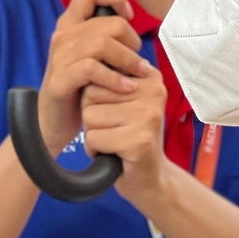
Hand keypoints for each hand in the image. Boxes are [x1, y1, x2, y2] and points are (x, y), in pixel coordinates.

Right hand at [38, 0, 150, 154]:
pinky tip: (125, 88)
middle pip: (108, 23)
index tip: (128, 15)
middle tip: (137, 62)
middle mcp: (63, 36)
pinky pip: (92, 69)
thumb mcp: (93, 58)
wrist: (53, 123)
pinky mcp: (60, 79)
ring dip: (127, 60)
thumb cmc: (79, 90)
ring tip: (137, 75)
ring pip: (102, 43)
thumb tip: (128, 15)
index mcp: (71, 25)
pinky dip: (114, 78)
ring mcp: (59, 57)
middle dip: (131, 41)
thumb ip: (106, 38)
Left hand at [81, 68, 168, 206]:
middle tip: (114, 130)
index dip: (94, 99)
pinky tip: (113, 154)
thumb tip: (84, 59)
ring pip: (89, 116)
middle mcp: (153, 91)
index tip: (115, 112)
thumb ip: (108, 80)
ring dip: (93, 134)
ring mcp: (148, 115)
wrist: (149, 178)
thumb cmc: (129, 137)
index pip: (97, 73)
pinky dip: (95, 150)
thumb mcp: (122, 101)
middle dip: (92, 116)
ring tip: (114, 141)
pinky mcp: (139, 140)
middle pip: (90, 94)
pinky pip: (93, 138)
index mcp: (149, 76)